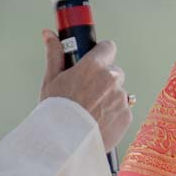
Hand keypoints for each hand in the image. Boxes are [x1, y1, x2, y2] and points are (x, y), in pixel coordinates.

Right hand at [40, 33, 131, 151]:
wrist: (62, 143)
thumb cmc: (54, 109)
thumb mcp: (51, 80)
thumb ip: (55, 54)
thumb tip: (49, 33)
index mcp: (93, 66)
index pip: (108, 47)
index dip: (101, 53)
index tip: (94, 60)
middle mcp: (112, 79)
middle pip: (114, 70)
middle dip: (104, 78)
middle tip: (87, 91)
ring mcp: (121, 97)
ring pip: (118, 91)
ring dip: (109, 96)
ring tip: (90, 110)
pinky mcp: (127, 115)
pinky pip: (122, 108)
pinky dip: (113, 112)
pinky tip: (97, 120)